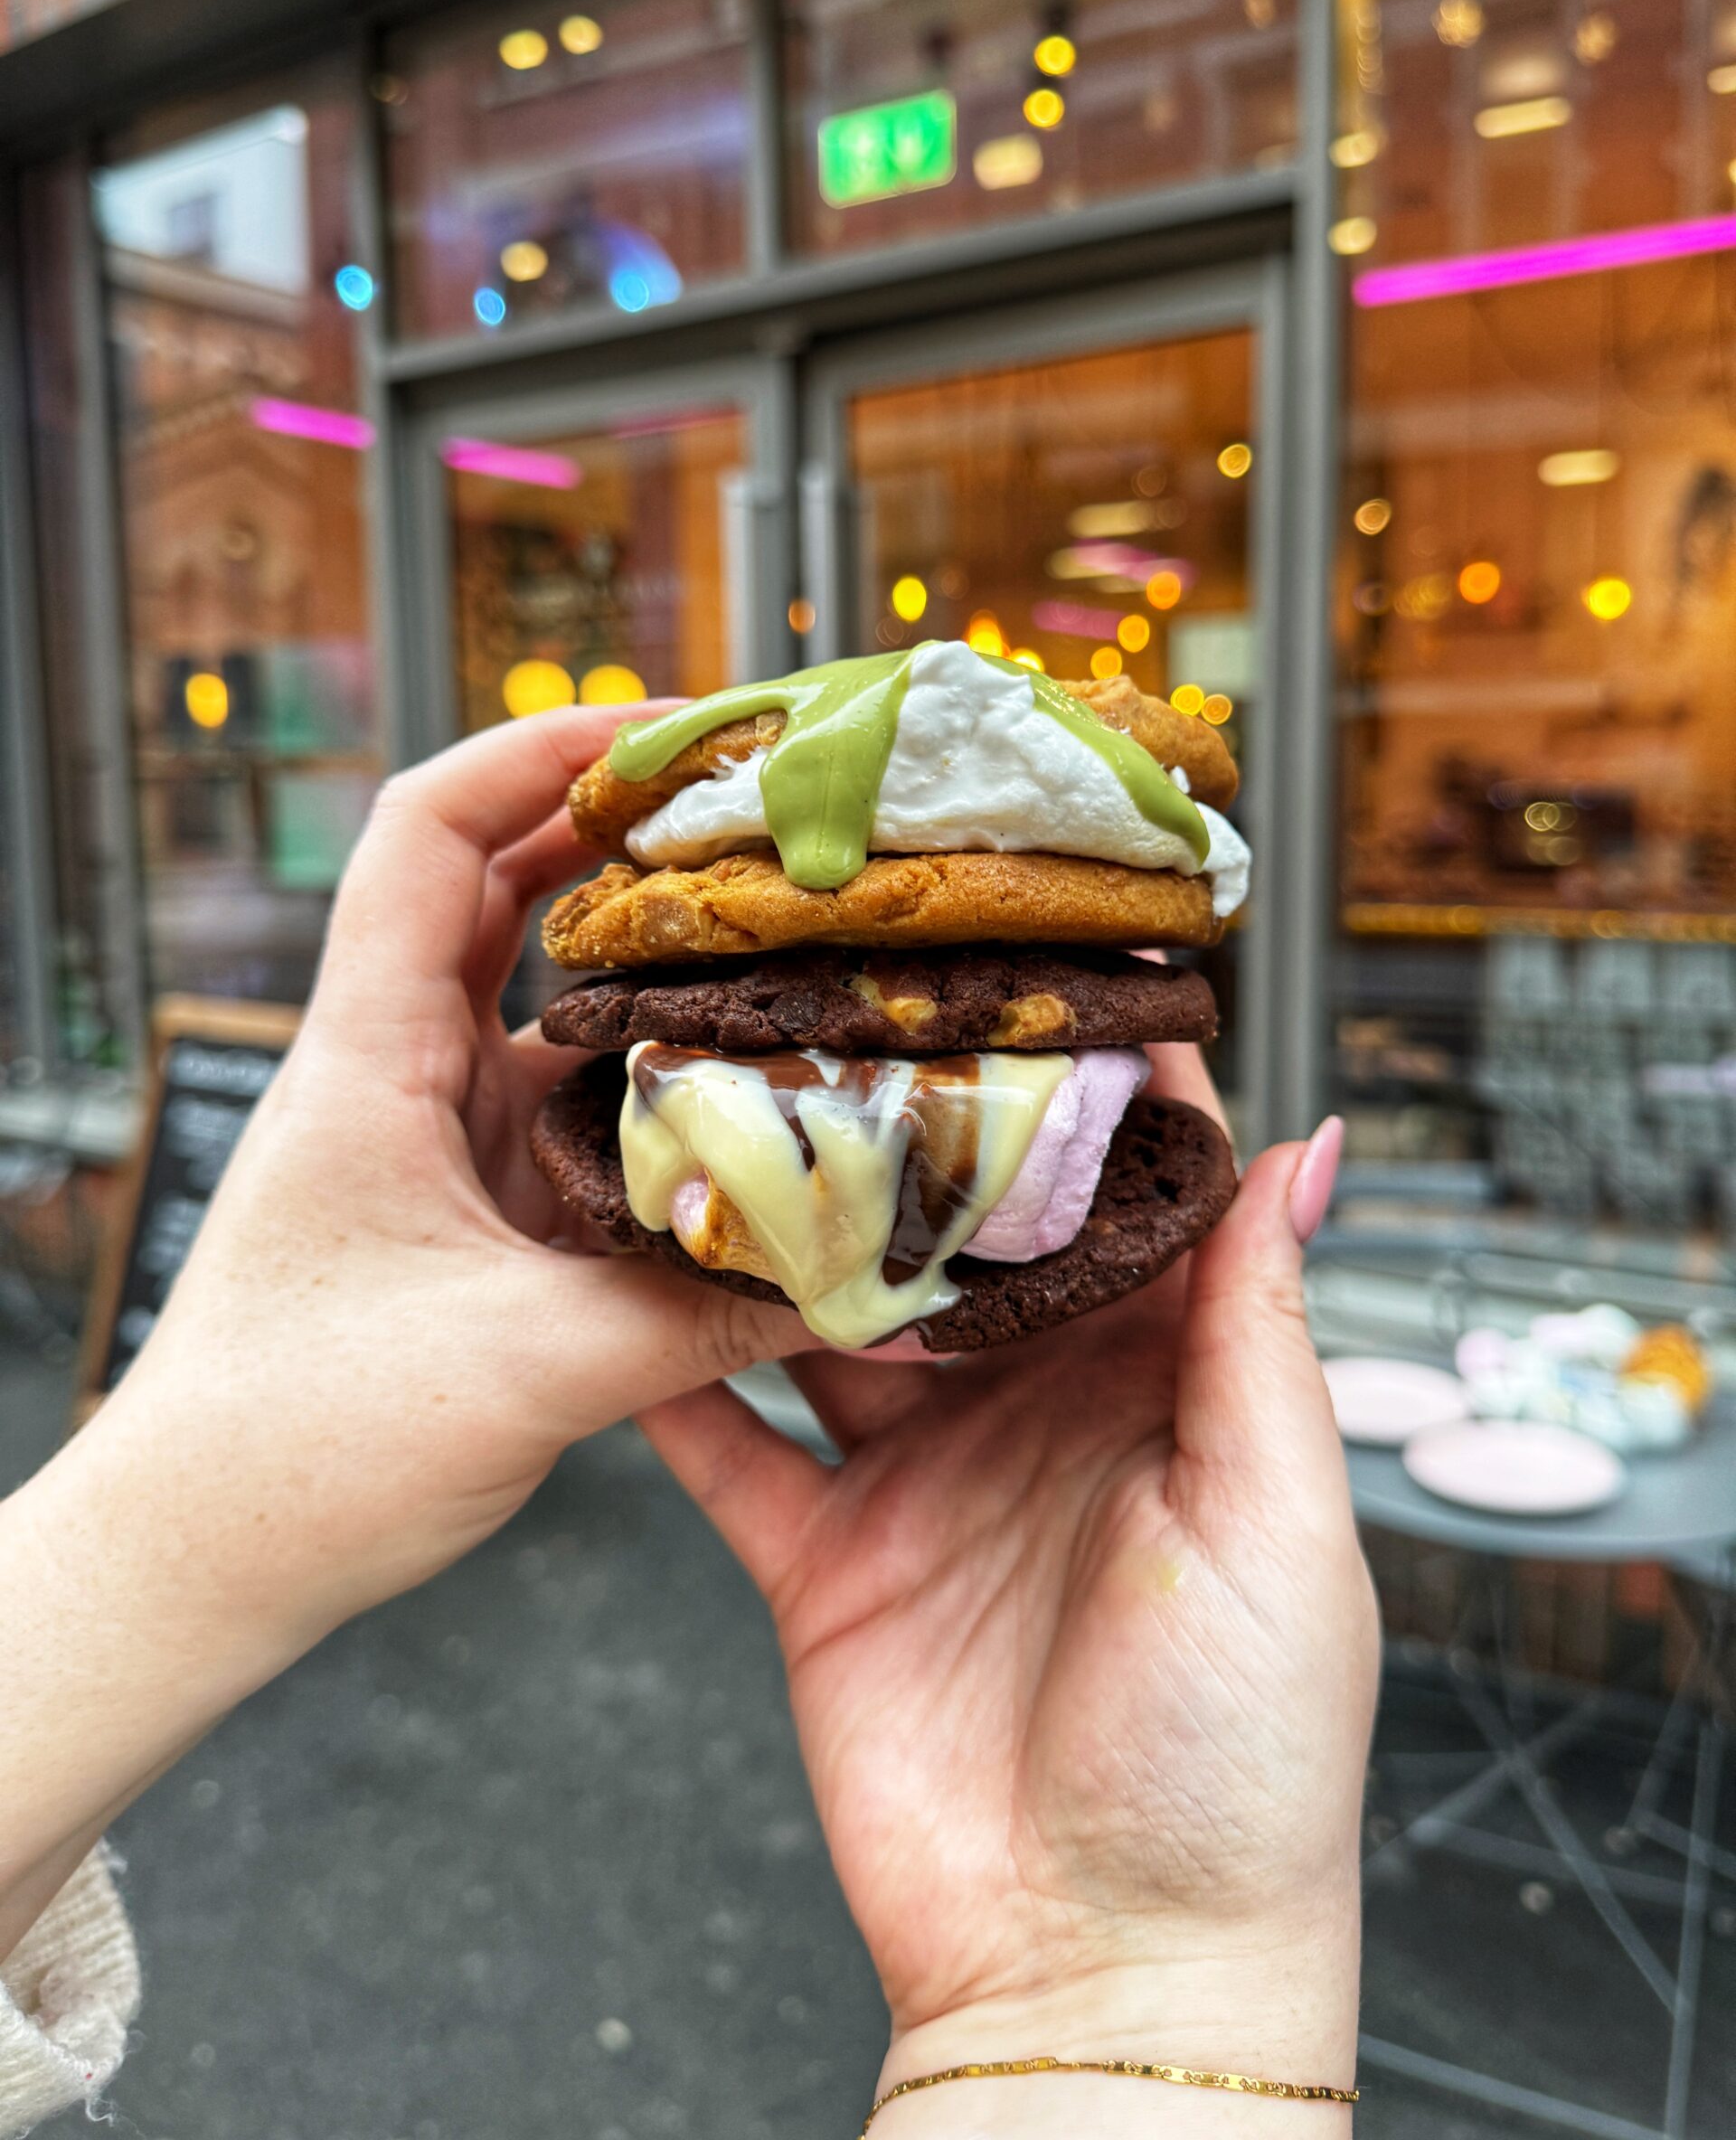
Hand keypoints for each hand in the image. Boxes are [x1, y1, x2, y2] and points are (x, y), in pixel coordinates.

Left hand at [0, 711, 802, 1948]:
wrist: (196, 1559)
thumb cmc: (295, 1451)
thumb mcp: (522, 1370)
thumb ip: (695, 1312)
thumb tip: (860, 1264)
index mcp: (370, 1060)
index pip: (431, 835)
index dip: (540, 753)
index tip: (669, 731)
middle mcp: (397, 1075)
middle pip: (496, 887)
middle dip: (617, 827)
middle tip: (754, 809)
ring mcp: (431, 1141)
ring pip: (542, 999)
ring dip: (642, 955)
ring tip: (773, 931)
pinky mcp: (465, 1210)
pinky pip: (569, 1105)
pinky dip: (647, 1078)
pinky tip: (737, 1093)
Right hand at [643, 1065, 1376, 2129]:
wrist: (1098, 1969)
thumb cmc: (1239, 1765)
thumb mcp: (1277, 1525)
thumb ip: (1259, 1331)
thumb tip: (1309, 1149)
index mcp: (1162, 1390)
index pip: (1123, 1201)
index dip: (1089, 1092)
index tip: (1036, 976)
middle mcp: (1034, 1414)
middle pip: (957, 1237)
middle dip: (907, 1133)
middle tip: (836, 1018)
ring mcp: (920, 1483)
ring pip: (830, 1319)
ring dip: (782, 1233)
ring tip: (714, 1122)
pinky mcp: (823, 1562)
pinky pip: (729, 1453)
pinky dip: (671, 1386)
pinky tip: (619, 1297)